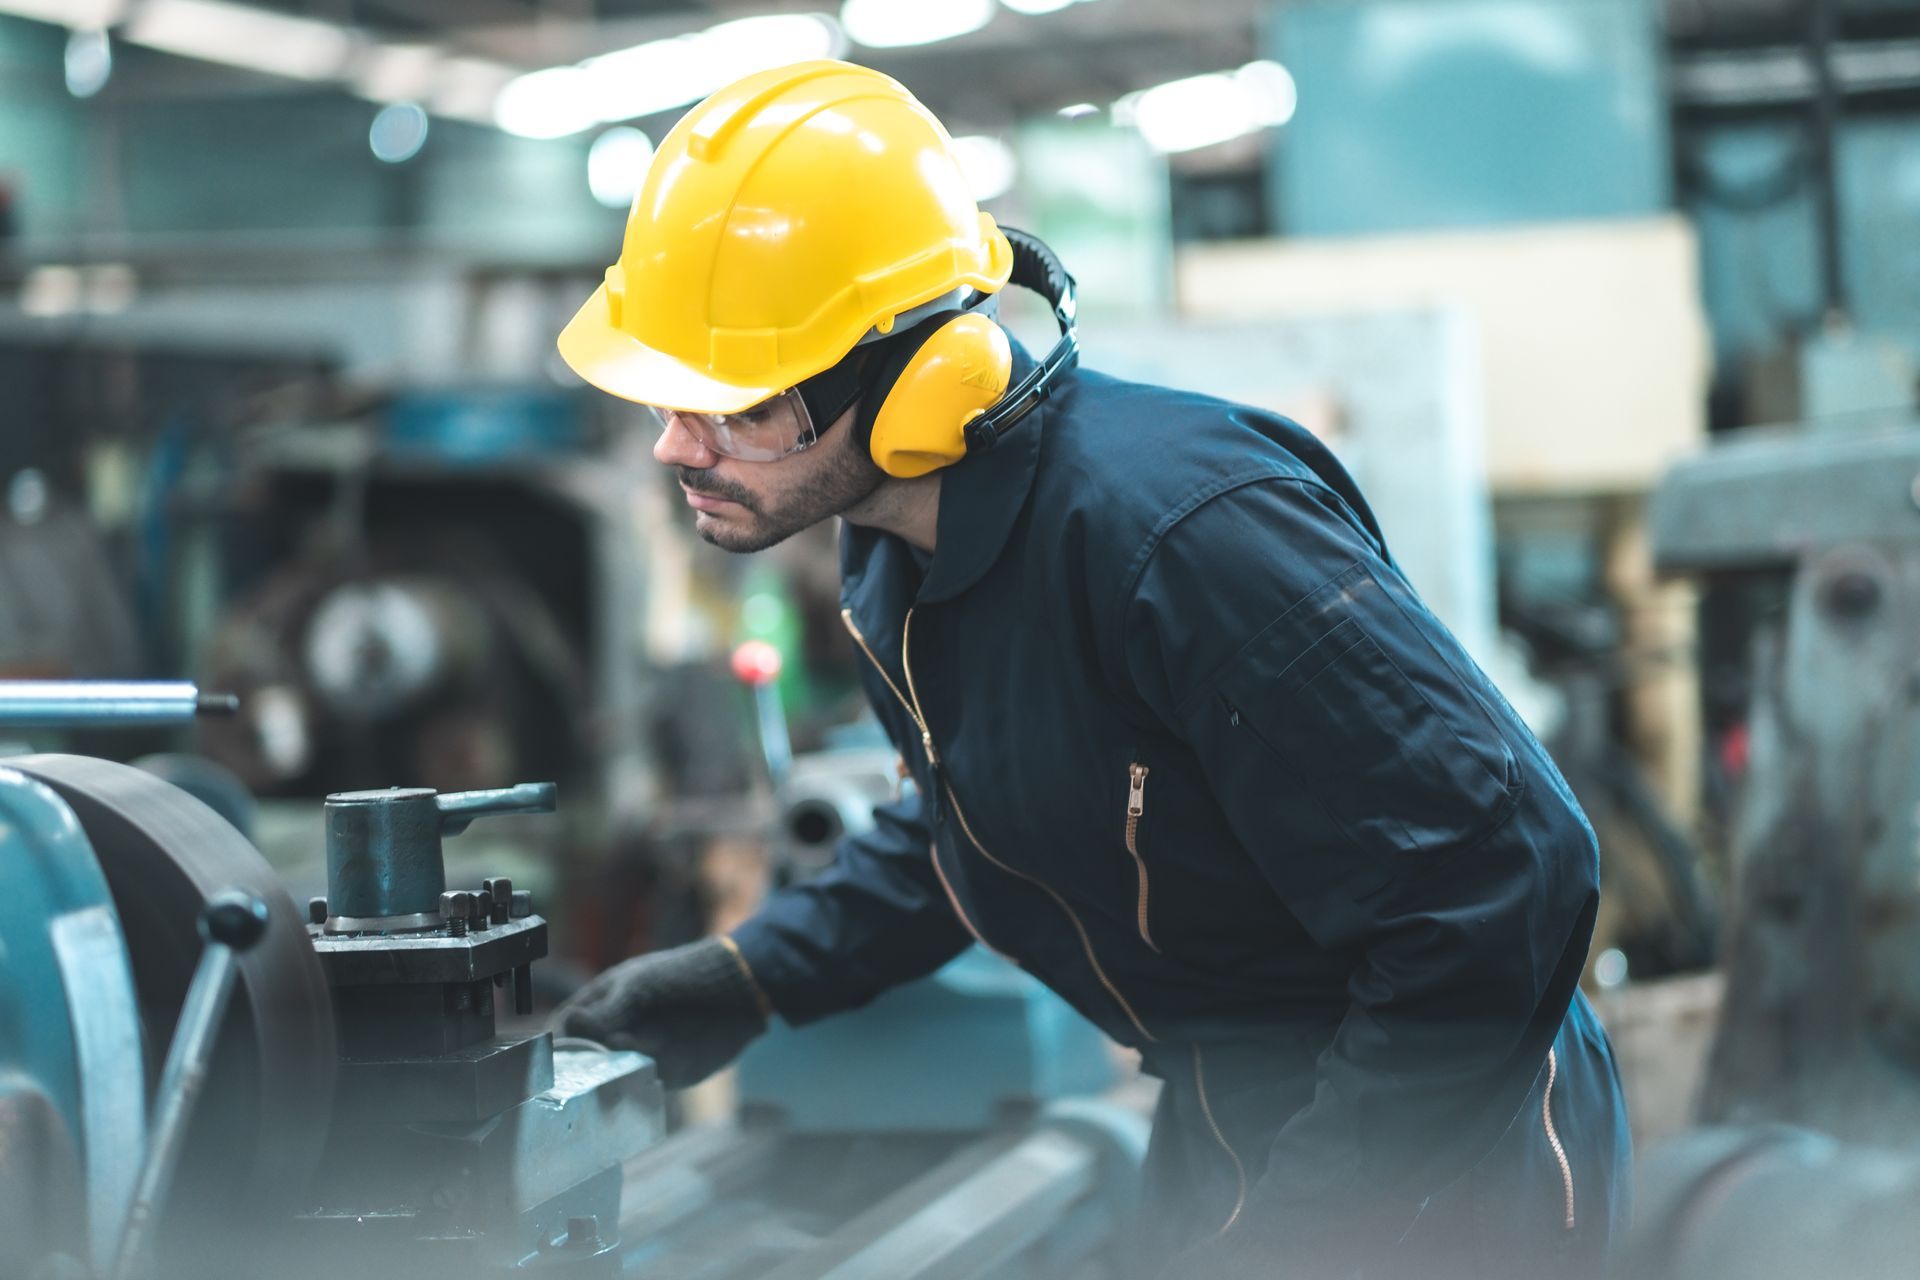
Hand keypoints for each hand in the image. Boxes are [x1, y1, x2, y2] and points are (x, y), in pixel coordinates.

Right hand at [551, 937, 768, 1086]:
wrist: (739, 990)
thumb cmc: (685, 975)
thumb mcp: (639, 985)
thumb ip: (605, 1011)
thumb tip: (568, 1028)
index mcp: (601, 1003)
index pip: (564, 1028)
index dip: (556, 1046)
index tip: (551, 1062)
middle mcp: (614, 1032)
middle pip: (584, 1062)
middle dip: (584, 1070)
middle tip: (595, 1065)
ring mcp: (638, 1054)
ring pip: (612, 1080)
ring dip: (616, 1079)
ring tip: (636, 1057)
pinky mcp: (664, 1074)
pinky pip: (643, 1089)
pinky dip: (641, 1090)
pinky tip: (647, 1079)